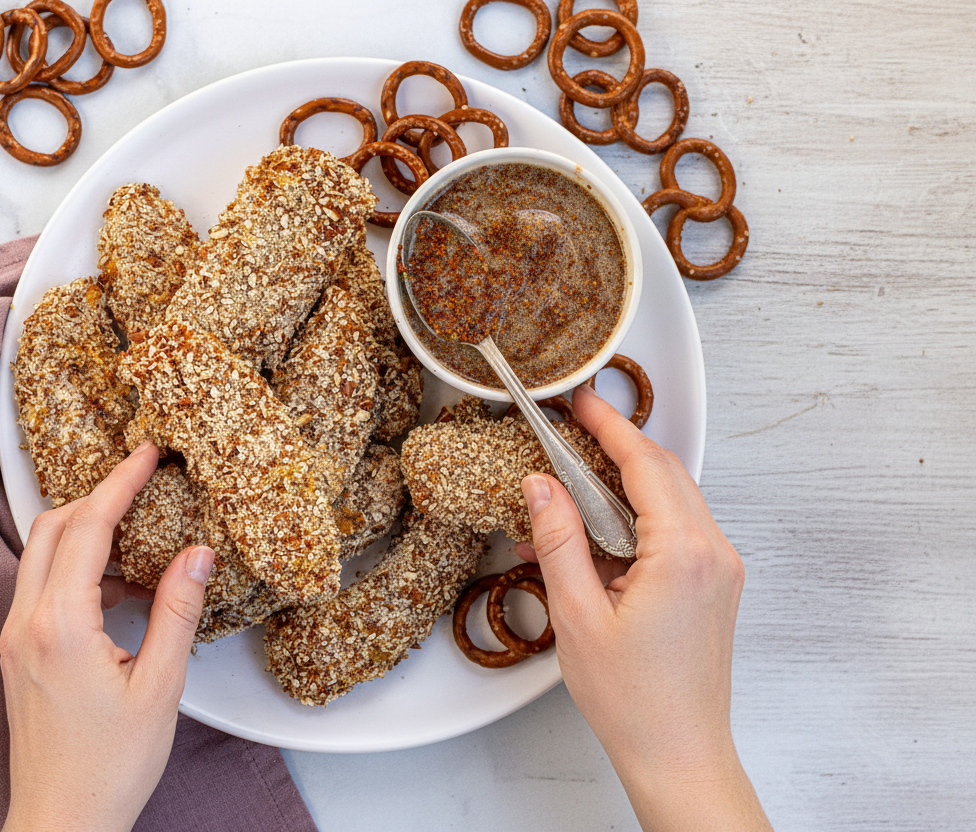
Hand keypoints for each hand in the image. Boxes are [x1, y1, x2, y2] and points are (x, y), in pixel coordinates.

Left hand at [0, 442, 213, 831]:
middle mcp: (24, 622)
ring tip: (139, 532)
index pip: (89, 527)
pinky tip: (119, 589)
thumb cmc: (108, 767)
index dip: (120, 483)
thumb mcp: (160, 687)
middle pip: (53, 527)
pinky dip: (77, 568)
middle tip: (141, 480)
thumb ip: (176, 612)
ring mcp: (13, 638)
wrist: (61, 821)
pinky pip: (42, 587)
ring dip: (85, 531)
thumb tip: (197, 554)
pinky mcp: (16, 653)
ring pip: (42, 555)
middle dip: (97, 496)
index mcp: (59, 625)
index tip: (147, 453)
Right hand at [518, 385, 771, 831]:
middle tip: (573, 428)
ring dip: (626, 484)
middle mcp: (714, 552)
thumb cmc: (633, 699)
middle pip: (665, 473)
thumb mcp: (576, 615)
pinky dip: (638, 518)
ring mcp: (721, 569)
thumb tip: (541, 485)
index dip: (610, 426)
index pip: (646, 464)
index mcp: (684, 553)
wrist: (679, 753)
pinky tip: (596, 533)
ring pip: (673, 499)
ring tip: (574, 483)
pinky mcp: (716, 585)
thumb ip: (558, 541)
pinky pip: (678, 530)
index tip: (581, 402)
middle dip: (619, 446)